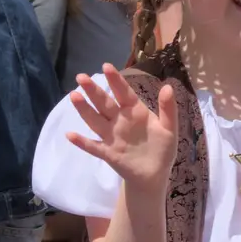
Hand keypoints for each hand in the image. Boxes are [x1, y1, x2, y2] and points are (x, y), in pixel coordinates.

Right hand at [65, 64, 178, 193]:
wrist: (155, 174)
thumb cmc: (162, 148)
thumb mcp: (169, 128)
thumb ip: (168, 109)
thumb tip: (168, 87)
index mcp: (135, 111)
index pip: (124, 93)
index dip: (115, 81)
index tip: (106, 67)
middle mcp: (120, 121)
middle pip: (104, 103)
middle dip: (93, 90)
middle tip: (81, 77)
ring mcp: (112, 136)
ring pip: (95, 120)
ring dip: (84, 109)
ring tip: (74, 96)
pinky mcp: (108, 153)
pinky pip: (93, 146)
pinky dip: (82, 142)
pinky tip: (70, 135)